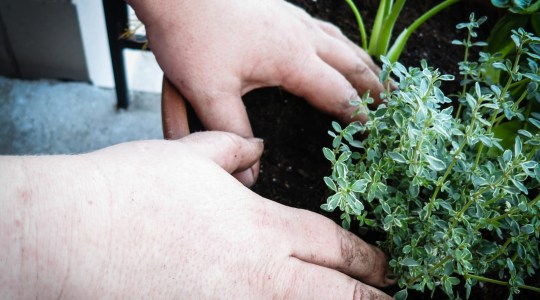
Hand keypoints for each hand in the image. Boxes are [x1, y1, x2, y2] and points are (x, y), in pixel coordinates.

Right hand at [1, 132, 393, 298]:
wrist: (77, 232)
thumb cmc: (134, 188)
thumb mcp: (191, 154)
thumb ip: (232, 151)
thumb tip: (253, 149)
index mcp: (263, 226)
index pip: (333, 245)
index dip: (367, 259)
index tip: (388, 268)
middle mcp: (260, 273)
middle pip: (334, 293)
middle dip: (371, 299)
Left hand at [128, 0, 383, 183]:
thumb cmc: (191, 35)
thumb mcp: (210, 92)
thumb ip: (232, 133)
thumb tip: (250, 172)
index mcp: (292, 58)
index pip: (338, 93)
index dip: (360, 115)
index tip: (377, 132)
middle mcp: (300, 35)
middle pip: (351, 62)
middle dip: (375, 85)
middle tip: (394, 104)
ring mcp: (292, 17)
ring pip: (340, 41)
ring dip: (362, 60)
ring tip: (378, 75)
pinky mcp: (279, 8)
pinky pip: (322, 27)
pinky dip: (339, 42)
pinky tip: (334, 45)